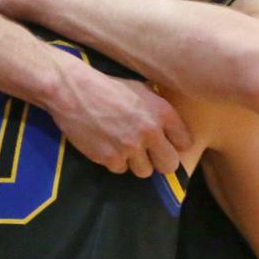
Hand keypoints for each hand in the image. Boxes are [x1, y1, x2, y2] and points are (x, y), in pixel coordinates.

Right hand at [48, 60, 191, 176]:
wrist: (73, 90)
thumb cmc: (107, 87)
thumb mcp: (140, 89)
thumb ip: (158, 109)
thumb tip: (170, 128)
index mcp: (161, 112)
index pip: (185, 142)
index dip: (176, 144)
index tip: (167, 144)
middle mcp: (150, 132)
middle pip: (169, 165)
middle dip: (160, 161)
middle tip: (149, 155)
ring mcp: (130, 147)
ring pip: (144, 171)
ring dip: (135, 163)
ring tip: (124, 147)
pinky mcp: (110, 158)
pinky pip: (120, 169)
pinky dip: (114, 161)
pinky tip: (106, 145)